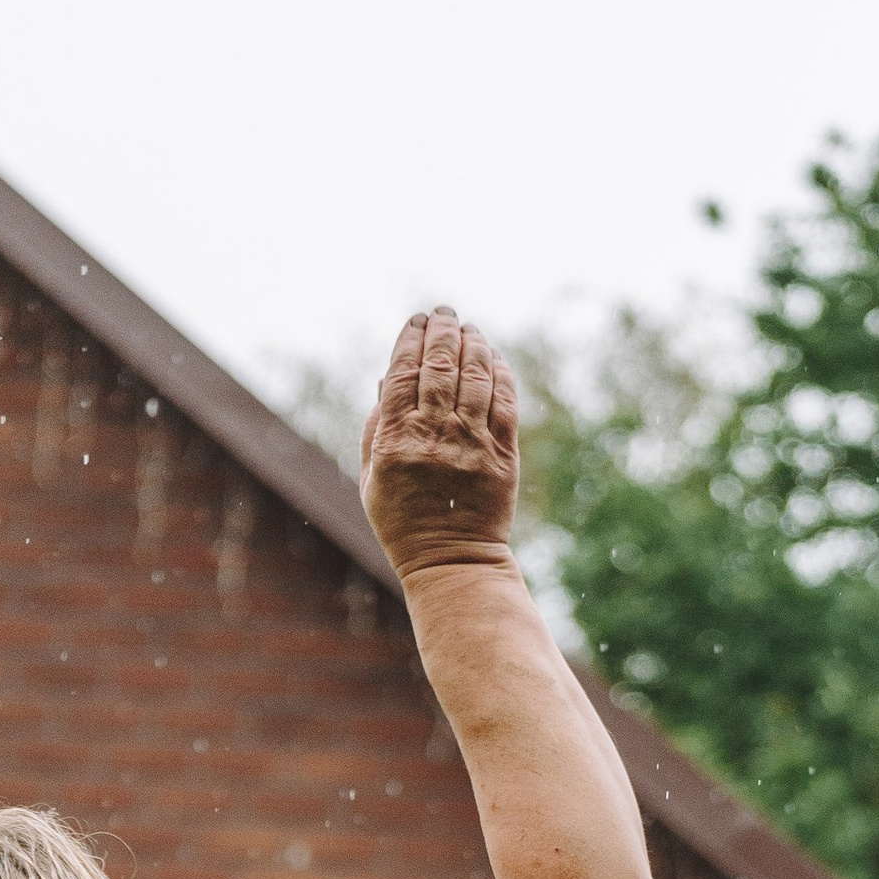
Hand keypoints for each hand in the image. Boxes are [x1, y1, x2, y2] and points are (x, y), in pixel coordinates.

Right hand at [362, 308, 518, 581]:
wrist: (451, 563)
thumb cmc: (405, 521)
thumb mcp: (373, 478)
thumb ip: (376, 427)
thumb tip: (388, 377)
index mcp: (396, 441)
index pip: (403, 371)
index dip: (410, 338)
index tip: (417, 321)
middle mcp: (434, 437)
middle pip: (440, 365)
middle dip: (443, 331)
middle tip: (445, 314)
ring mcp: (471, 446)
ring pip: (475, 377)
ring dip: (473, 345)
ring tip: (470, 330)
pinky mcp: (502, 457)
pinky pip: (504, 403)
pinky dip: (500, 374)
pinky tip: (494, 359)